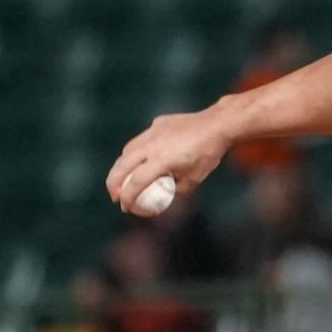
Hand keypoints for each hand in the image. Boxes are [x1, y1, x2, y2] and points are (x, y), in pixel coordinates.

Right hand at [105, 109, 231, 212]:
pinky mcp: (158, 123)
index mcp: (161, 160)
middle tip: (115, 195)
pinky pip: (141, 139)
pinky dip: (135, 152)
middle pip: (122, 165)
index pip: (136, 182)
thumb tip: (164, 196)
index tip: (125, 207)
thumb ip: (176, 189)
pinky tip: (141, 159)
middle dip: (113, 183)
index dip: (127, 197)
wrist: (217, 125)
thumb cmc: (208, 154)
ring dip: (121, 166)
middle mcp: (152, 145)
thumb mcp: (194, 179)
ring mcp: (153, 132)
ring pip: (128, 150)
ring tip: (123, 179)